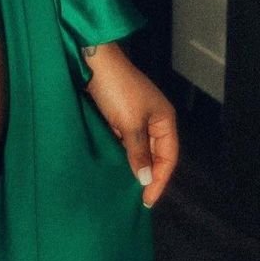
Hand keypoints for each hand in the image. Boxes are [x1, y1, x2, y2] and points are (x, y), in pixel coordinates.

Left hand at [82, 42, 178, 207]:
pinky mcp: (117, 114)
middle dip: (148, 175)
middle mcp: (154, 118)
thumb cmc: (116, 91)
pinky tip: (114, 166)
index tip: (147, 200)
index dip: (160, 180)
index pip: (168, 157)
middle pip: (155, 154)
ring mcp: (135, 115)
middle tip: (137, 198)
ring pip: (138, 148)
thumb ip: (139, 153)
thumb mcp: (130, 124)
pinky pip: (124, 140)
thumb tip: (146, 180)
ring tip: (125, 188)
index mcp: (164, 119)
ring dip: (133, 165)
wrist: (92, 61)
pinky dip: (120, 153)